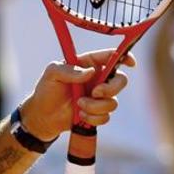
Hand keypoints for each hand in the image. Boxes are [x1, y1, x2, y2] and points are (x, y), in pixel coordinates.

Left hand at [20, 49, 134, 141]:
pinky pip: (106, 116)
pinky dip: (93, 117)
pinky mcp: (98, 112)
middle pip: (121, 81)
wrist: (43, 115)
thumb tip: (90, 72)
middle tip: (95, 92)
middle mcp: (98, 79)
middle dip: (110, 89)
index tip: (130, 63)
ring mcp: (99, 97)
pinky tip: (79, 115)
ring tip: (78, 105)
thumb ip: (68, 70)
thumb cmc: (47, 89)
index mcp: (89, 64)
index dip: (125, 57)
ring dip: (95, 106)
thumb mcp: (52, 74)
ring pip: (112, 102)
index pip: (112, 56)